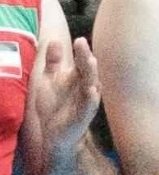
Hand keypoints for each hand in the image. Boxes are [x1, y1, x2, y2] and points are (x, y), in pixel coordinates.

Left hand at [30, 34, 99, 156]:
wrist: (55, 134)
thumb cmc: (55, 106)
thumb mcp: (49, 80)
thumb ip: (53, 62)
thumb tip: (54, 41)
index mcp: (78, 78)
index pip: (81, 61)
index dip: (81, 51)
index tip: (79, 40)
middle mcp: (86, 87)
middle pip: (87, 69)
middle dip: (86, 56)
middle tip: (82, 43)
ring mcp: (87, 101)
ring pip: (91, 84)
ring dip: (92, 73)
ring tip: (91, 60)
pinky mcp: (84, 116)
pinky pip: (89, 105)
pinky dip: (91, 97)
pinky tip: (92, 89)